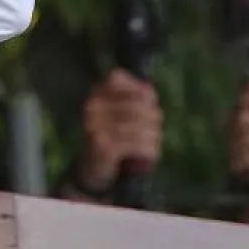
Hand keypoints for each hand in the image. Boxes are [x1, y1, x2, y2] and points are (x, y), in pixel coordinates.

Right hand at [78, 69, 161, 191]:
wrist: (93, 170)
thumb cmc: (114, 137)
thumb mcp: (120, 114)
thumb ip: (134, 99)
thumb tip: (150, 94)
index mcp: (96, 94)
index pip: (118, 78)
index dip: (140, 90)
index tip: (150, 105)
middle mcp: (92, 106)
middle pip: (136, 105)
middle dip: (153, 119)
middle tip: (156, 131)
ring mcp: (95, 126)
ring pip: (139, 126)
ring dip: (153, 138)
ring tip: (153, 144)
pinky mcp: (103, 147)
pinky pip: (136, 144)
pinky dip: (149, 150)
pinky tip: (150, 155)